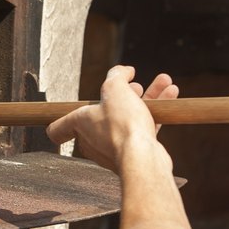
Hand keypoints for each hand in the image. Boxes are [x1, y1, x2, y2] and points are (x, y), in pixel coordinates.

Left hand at [46, 65, 178, 172]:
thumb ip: (116, 76)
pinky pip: (142, 128)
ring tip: (163, 82)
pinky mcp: (132, 152)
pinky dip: (155, 111)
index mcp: (79, 124)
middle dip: (122, 95)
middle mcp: (92, 139)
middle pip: (103, 113)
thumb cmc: (122, 126)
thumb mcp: (115, 88)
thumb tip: (123, 70)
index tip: (63, 113)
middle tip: (135, 85)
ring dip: (146, 98)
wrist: (141, 157)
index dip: (58, 119)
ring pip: (127, 118)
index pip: (57, 128)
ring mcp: (112, 148)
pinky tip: (170, 94)